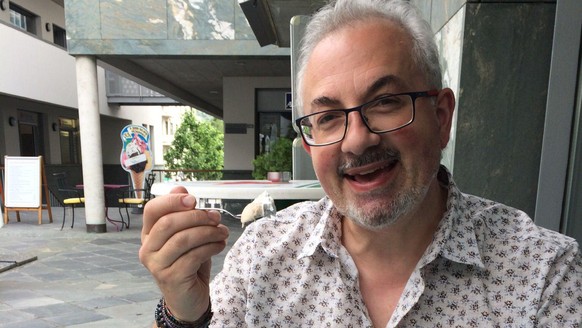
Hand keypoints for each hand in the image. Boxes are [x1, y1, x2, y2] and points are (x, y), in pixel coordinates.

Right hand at [139, 186, 228, 320]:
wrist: (188, 298)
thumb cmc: (188, 262)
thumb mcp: (187, 235)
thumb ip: (183, 213)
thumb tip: (181, 188)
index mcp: (148, 234)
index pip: (152, 210)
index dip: (172, 200)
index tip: (194, 199)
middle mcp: (147, 248)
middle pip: (169, 223)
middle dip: (197, 216)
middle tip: (216, 217)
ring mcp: (156, 265)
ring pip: (182, 239)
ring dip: (208, 232)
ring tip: (223, 232)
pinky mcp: (171, 278)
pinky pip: (193, 256)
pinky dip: (210, 247)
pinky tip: (220, 245)